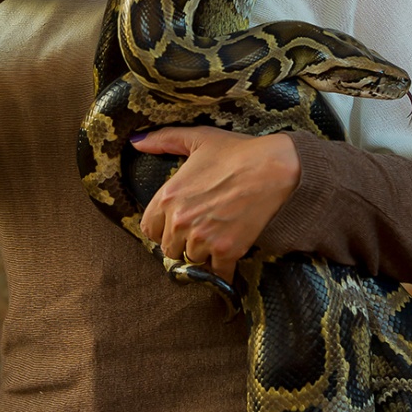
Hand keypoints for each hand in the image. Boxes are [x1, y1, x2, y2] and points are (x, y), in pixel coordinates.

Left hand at [138, 126, 300, 283]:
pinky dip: (222, 270)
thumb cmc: (237, 151)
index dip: (163, 227)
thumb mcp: (198, 139)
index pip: (149, 229)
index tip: (176, 223)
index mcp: (168, 196)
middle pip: (169, 249)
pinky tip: (228, 259)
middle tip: (200, 229)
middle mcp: (180, 220)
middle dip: (182, 242)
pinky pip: (216, 273)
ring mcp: (203, 238)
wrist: (275, 169)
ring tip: (217, 236)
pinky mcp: (226, 251)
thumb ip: (164, 140)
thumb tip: (137, 141)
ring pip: (193, 260)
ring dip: (203, 253)